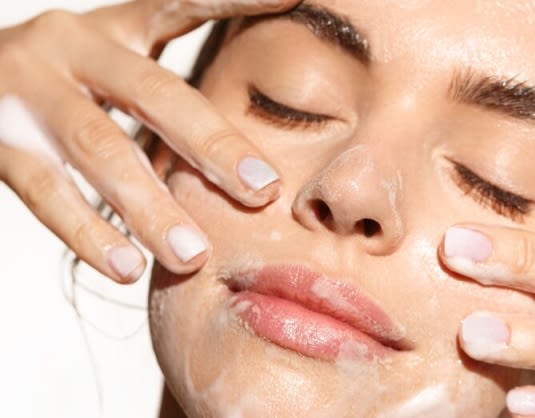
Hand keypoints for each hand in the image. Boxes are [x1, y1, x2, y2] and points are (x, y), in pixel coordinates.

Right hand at [0, 0, 299, 282]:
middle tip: (263, 190)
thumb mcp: (112, 64)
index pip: (181, 4)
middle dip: (212, 145)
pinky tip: (127, 266)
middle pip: (154, 93)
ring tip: (194, 255)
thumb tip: (244, 148)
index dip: (235, 1)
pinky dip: (89, 233)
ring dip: (151, 207)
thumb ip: (168, 92)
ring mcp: (29, 89)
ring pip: (99, 150)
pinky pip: (46, 192)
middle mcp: (72, 46)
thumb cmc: (60, 85)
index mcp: (114, 28)